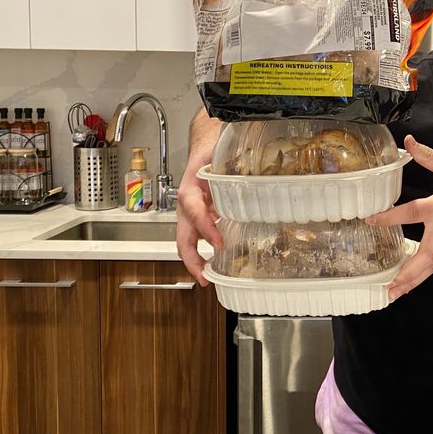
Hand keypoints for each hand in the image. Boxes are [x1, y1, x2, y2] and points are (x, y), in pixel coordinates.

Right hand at [175, 155, 221, 286]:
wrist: (202, 155)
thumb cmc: (207, 156)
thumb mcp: (216, 155)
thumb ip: (230, 159)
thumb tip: (249, 161)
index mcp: (190, 191)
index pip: (195, 212)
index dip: (206, 229)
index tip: (219, 244)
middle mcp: (187, 208)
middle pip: (182, 238)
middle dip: (191, 260)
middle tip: (204, 277)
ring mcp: (192, 217)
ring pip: (187, 243)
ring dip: (196, 262)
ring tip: (209, 278)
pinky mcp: (201, 222)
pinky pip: (199, 240)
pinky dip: (205, 254)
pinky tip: (219, 263)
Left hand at [366, 135, 432, 299]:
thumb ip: (429, 156)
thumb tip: (407, 141)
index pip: (413, 212)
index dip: (391, 217)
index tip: (371, 220)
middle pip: (425, 257)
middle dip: (407, 274)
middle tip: (389, 287)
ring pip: (430, 267)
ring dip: (411, 282)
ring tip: (392, 295)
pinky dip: (420, 277)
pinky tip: (405, 285)